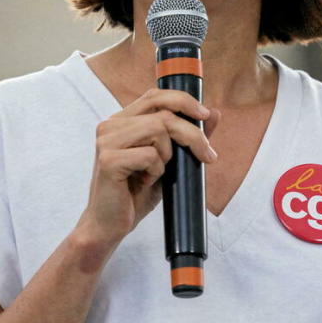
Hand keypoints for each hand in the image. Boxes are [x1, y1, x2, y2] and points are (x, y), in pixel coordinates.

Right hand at [74, 88, 220, 251]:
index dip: (183, 100)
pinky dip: (156, 171)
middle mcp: (110, 126)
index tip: (205, 116)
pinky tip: (143, 183)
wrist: (109, 226)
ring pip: (159, 130)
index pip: (155, 96)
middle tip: (207, 156)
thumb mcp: (168, 162)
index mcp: (121, 122)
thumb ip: (187, 137)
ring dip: (169, 156)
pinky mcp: (108, 160)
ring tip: (156, 174)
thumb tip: (215, 113)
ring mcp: (106, 141)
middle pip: (163, 113)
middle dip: (192, 134)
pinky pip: (150, 155)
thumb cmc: (135, 194)